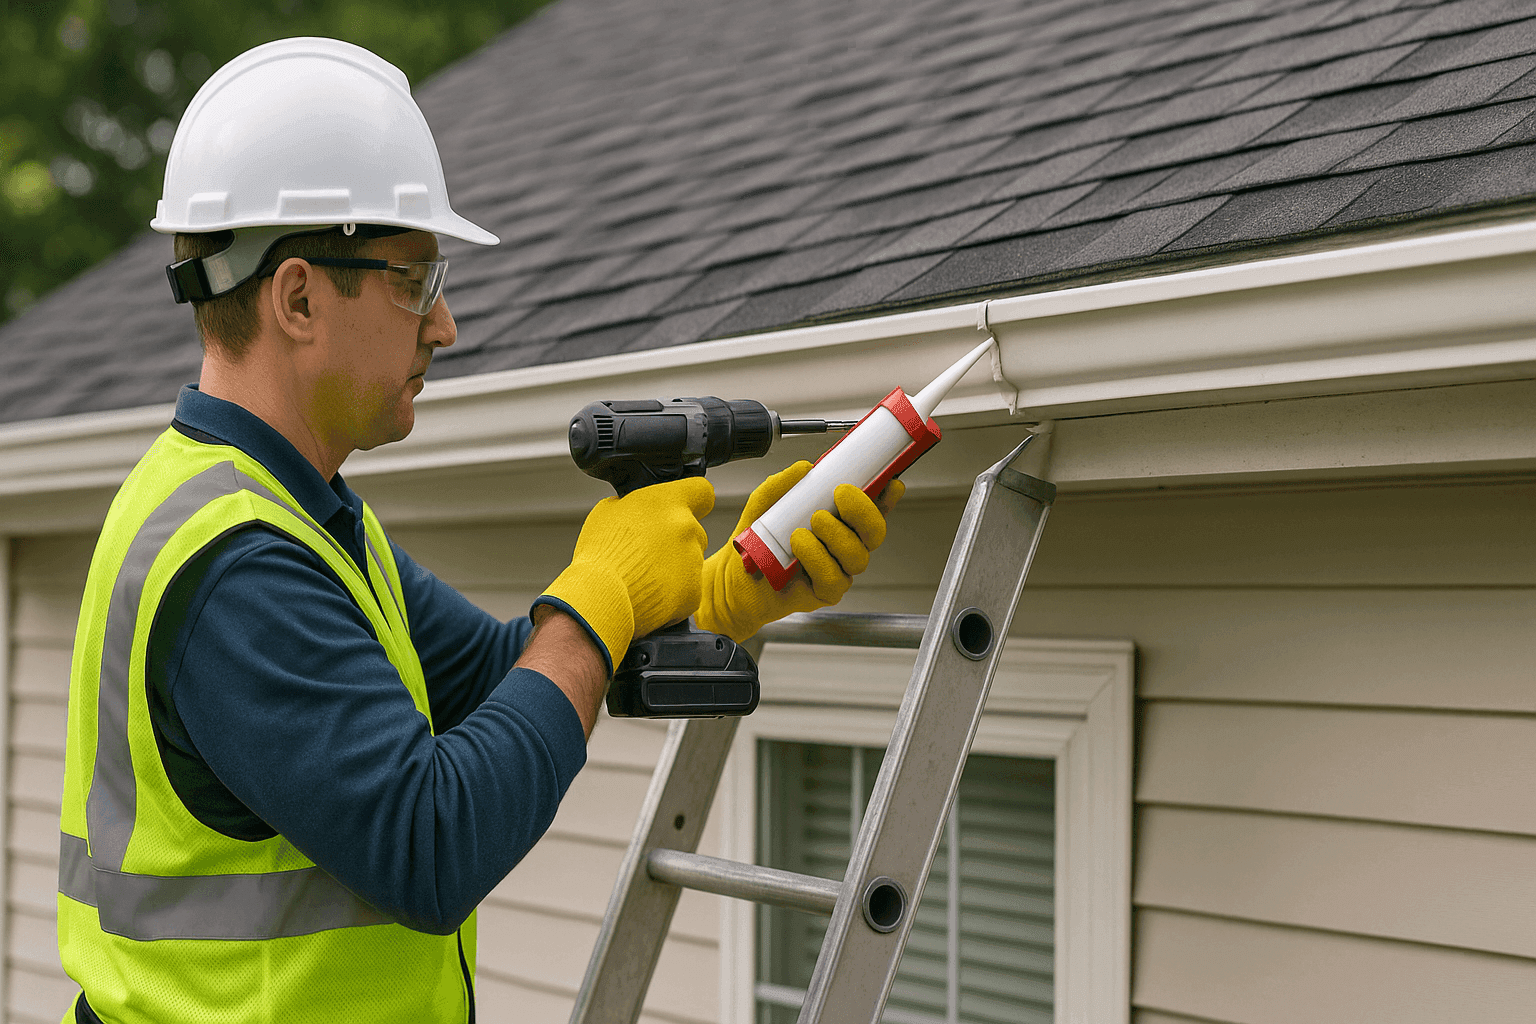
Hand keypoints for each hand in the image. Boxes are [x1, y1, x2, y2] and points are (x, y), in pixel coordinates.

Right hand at [535, 477, 714, 671]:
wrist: (600, 596)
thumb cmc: (599, 553)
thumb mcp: (609, 511)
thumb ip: (634, 505)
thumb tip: (638, 509)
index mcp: (668, 502)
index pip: (701, 491)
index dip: (694, 499)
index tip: (684, 507)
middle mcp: (687, 527)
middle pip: (693, 531)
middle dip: (676, 540)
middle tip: (649, 552)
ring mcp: (693, 560)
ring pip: (690, 561)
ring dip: (673, 567)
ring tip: (643, 577)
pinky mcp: (693, 591)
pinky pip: (688, 589)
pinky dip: (673, 593)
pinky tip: (649, 594)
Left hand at [695, 461, 902, 642]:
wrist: (734, 577)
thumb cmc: (757, 542)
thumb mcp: (765, 502)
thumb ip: (783, 483)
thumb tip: (805, 468)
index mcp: (838, 521)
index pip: (873, 508)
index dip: (886, 495)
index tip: (889, 480)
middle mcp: (844, 545)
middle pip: (875, 532)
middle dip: (863, 510)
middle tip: (840, 494)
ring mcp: (838, 570)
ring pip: (858, 556)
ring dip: (835, 536)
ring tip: (804, 528)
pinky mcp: (825, 592)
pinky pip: (834, 579)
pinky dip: (817, 559)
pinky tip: (799, 548)